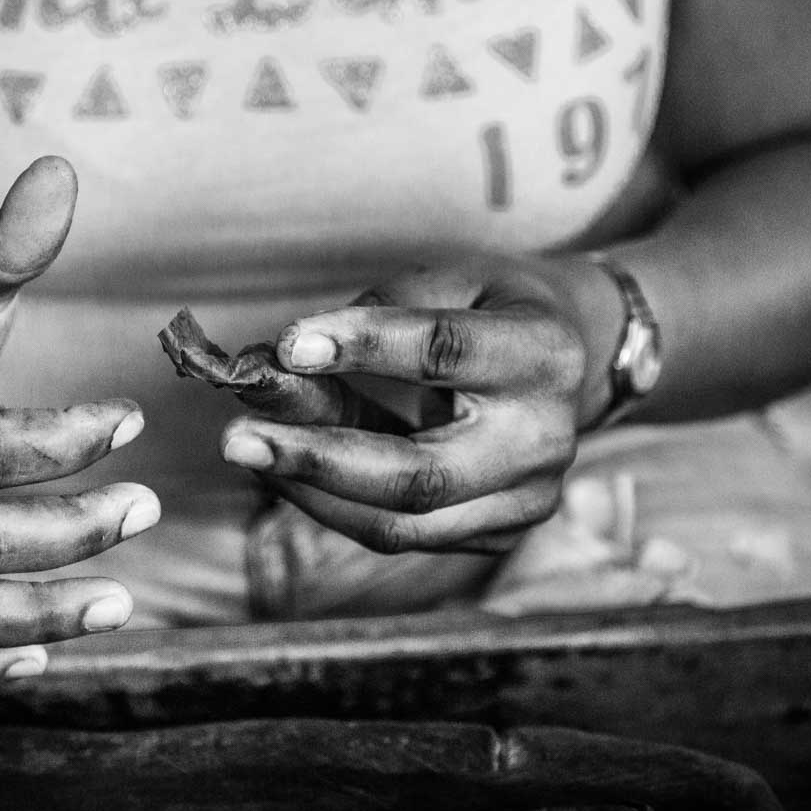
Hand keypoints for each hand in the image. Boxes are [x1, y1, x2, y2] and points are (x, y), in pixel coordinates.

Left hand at [219, 257, 616, 554]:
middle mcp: (545, 440)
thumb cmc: (496, 305)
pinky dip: (334, 503)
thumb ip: (380, 309)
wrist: (575, 358)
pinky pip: (401, 534)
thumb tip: (279, 363)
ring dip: (310, 489)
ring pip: (400, 522)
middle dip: (317, 458)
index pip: (445, 353)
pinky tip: (287, 469)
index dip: (364, 346)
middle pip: (420, 474)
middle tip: (235, 438)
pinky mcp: (500, 533)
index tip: (286, 343)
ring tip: (246, 449)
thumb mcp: (454, 276)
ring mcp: (526, 500)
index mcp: (544, 354)